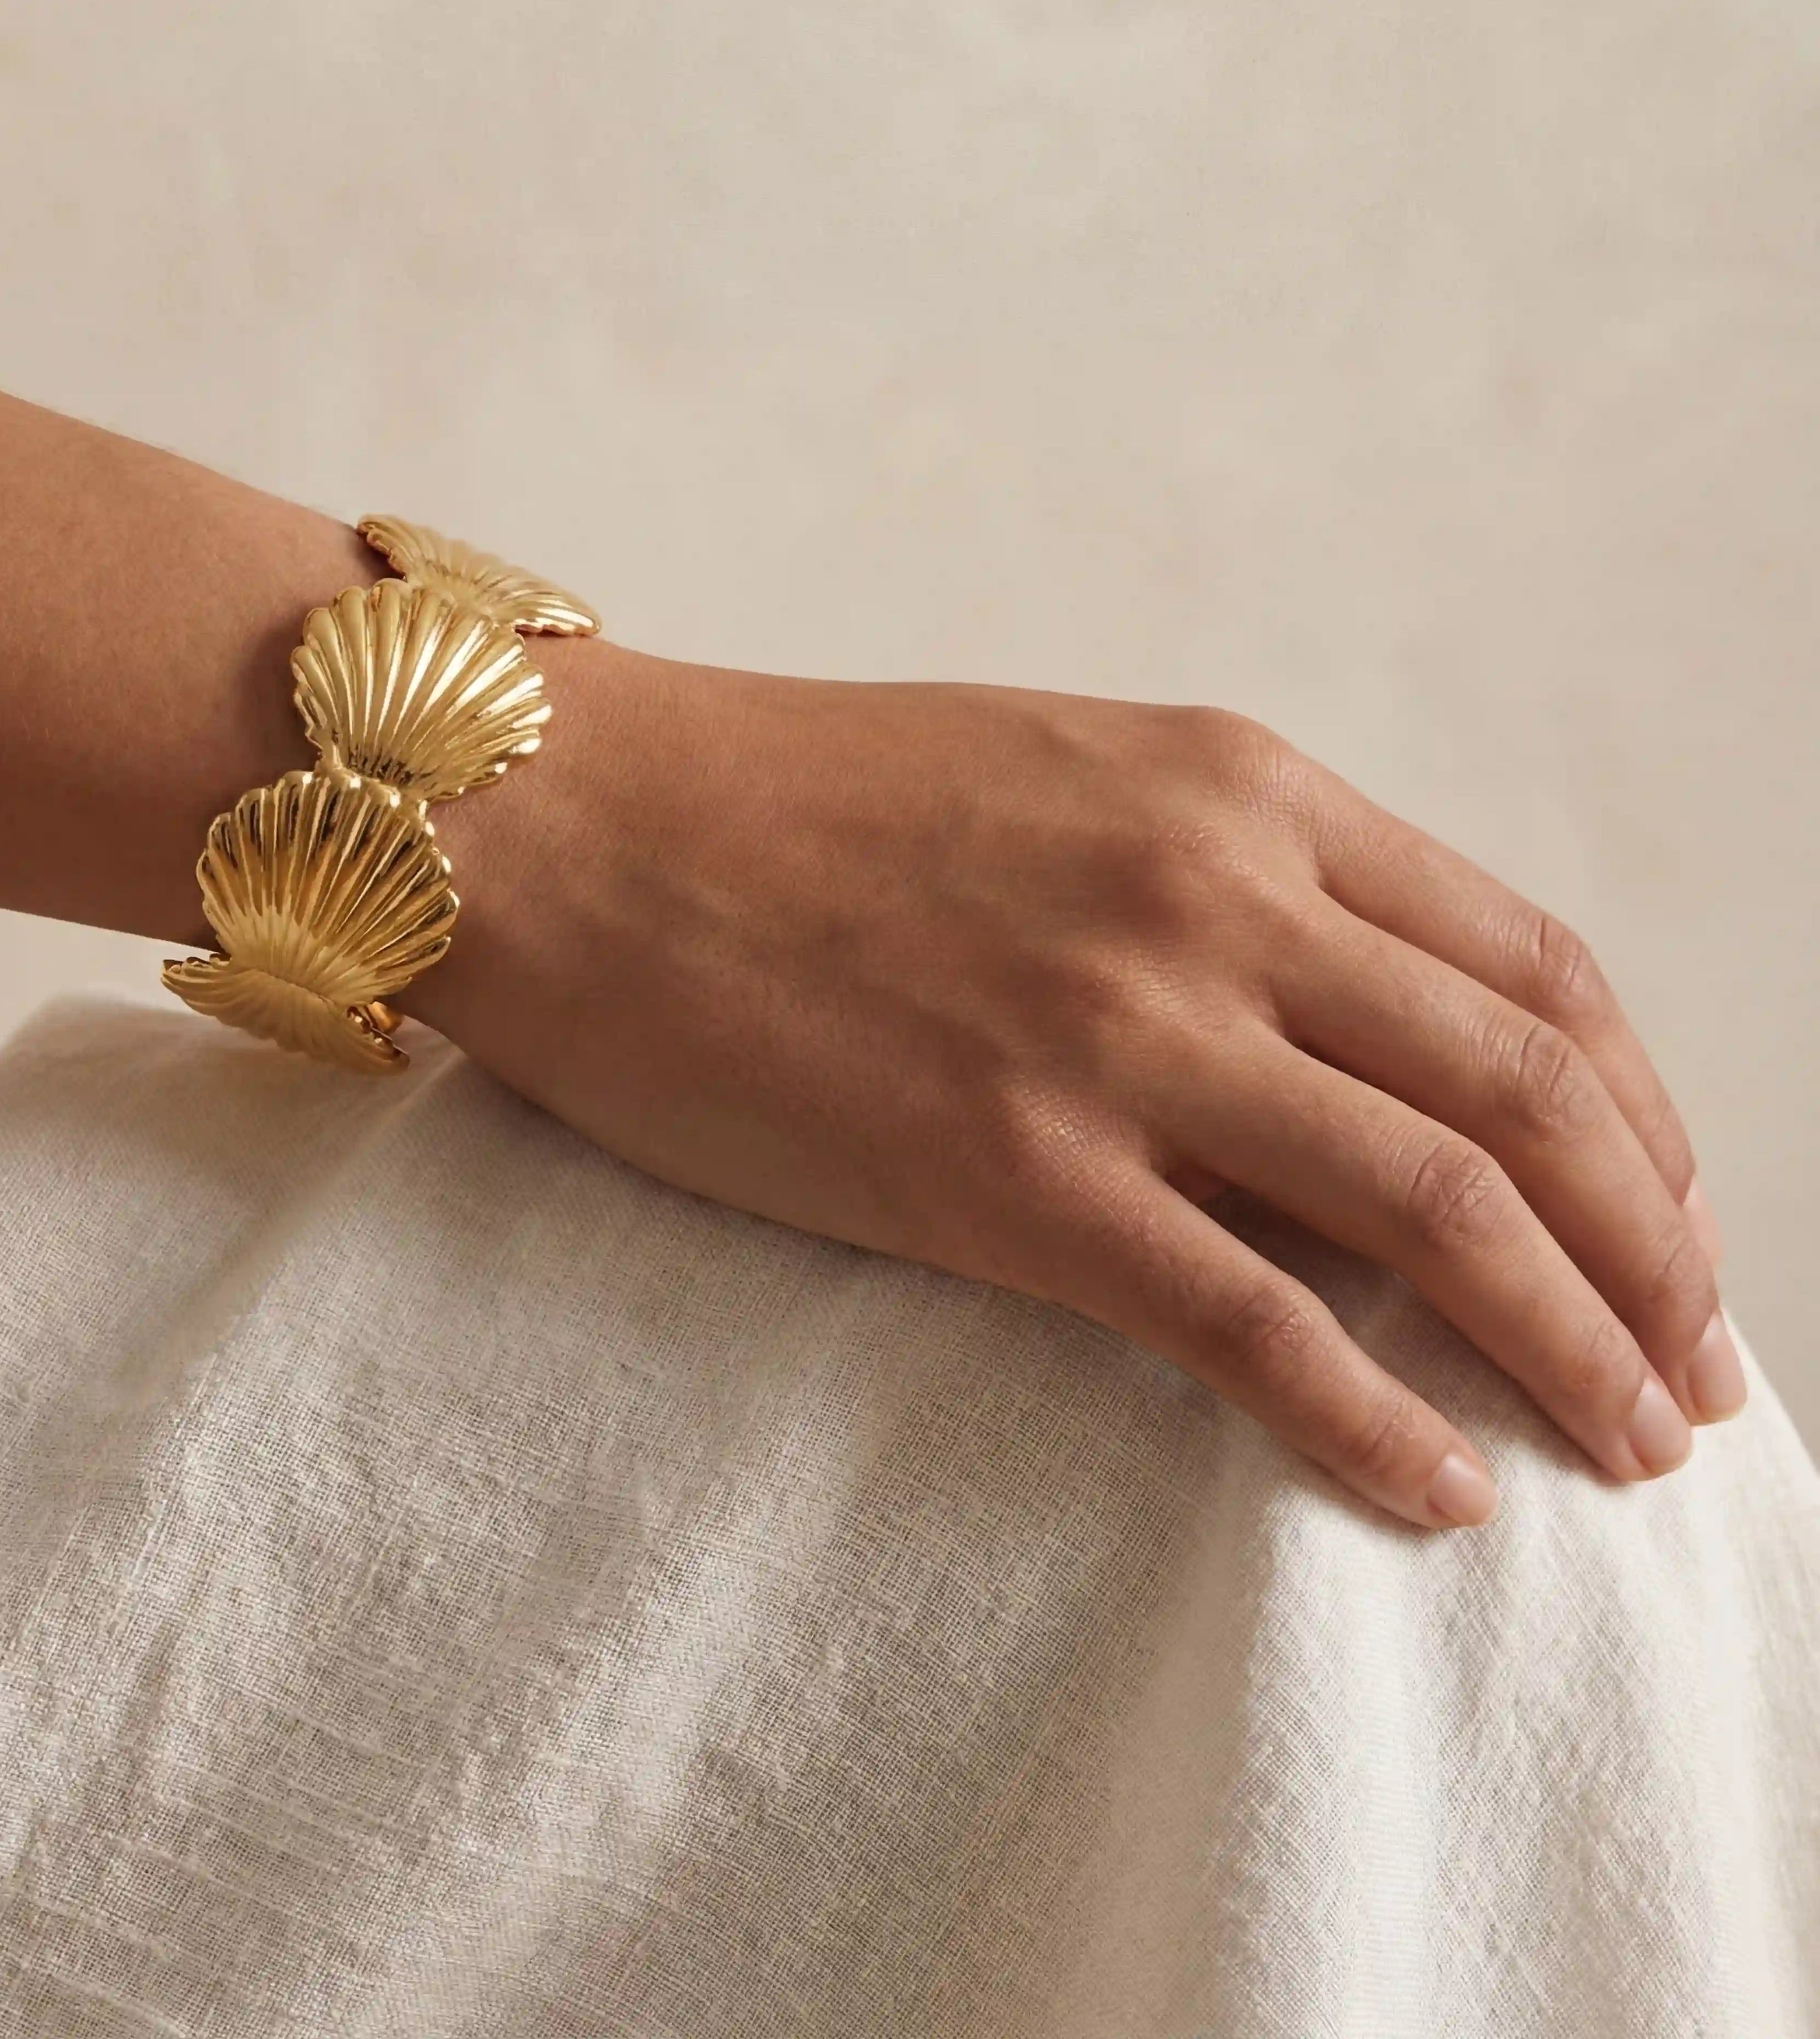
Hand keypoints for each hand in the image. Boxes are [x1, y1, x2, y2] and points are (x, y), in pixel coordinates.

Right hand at [404, 641, 1744, 1530]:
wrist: (581, 823)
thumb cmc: (794, 805)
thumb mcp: (1061, 784)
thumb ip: (1223, 888)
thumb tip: (1347, 1057)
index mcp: (1236, 792)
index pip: (1528, 969)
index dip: (1640, 1116)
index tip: (1665, 1224)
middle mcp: (1212, 895)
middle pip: (1529, 1094)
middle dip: (1653, 1255)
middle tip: (1690, 1374)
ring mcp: (1113, 1031)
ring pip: (1439, 1208)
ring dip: (1570, 1346)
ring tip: (1624, 1447)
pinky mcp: (1004, 1166)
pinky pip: (1254, 1319)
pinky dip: (1372, 1419)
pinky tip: (1433, 1487)